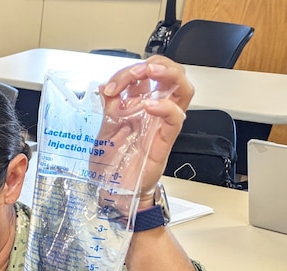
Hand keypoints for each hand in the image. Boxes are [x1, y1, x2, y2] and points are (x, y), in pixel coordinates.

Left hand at [100, 57, 193, 201]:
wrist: (112, 191)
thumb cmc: (111, 163)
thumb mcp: (104, 129)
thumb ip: (108, 107)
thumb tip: (106, 87)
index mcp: (139, 105)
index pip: (144, 76)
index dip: (128, 72)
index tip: (110, 86)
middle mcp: (154, 111)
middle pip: (171, 75)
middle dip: (155, 64)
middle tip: (135, 72)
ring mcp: (162, 124)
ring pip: (183, 89)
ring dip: (168, 75)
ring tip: (149, 73)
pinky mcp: (165, 140)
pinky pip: (176, 118)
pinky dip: (165, 107)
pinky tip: (148, 105)